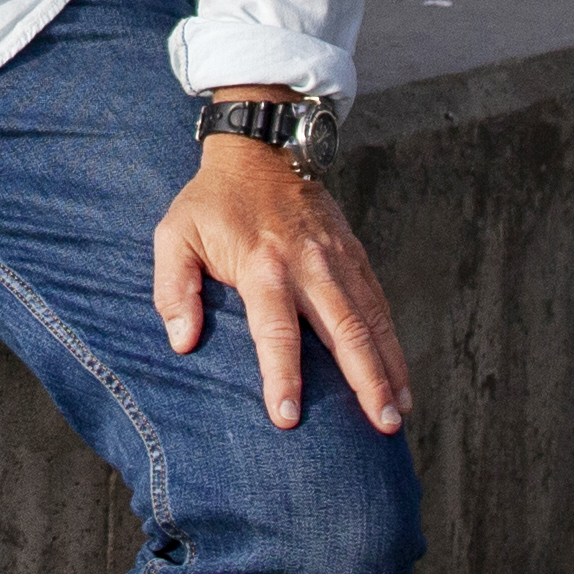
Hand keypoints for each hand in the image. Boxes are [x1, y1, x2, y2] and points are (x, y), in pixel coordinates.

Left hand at [151, 128, 409, 436]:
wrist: (262, 146)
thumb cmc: (212, 200)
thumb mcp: (174, 234)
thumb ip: (173, 288)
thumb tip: (182, 342)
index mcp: (261, 264)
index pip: (274, 330)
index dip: (283, 376)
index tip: (289, 418)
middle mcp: (308, 264)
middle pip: (344, 330)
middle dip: (365, 381)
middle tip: (380, 427)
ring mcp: (338, 259)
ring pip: (372, 320)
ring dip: (389, 368)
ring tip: (398, 414)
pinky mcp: (355, 254)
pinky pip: (379, 303)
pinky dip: (392, 342)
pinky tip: (400, 377)